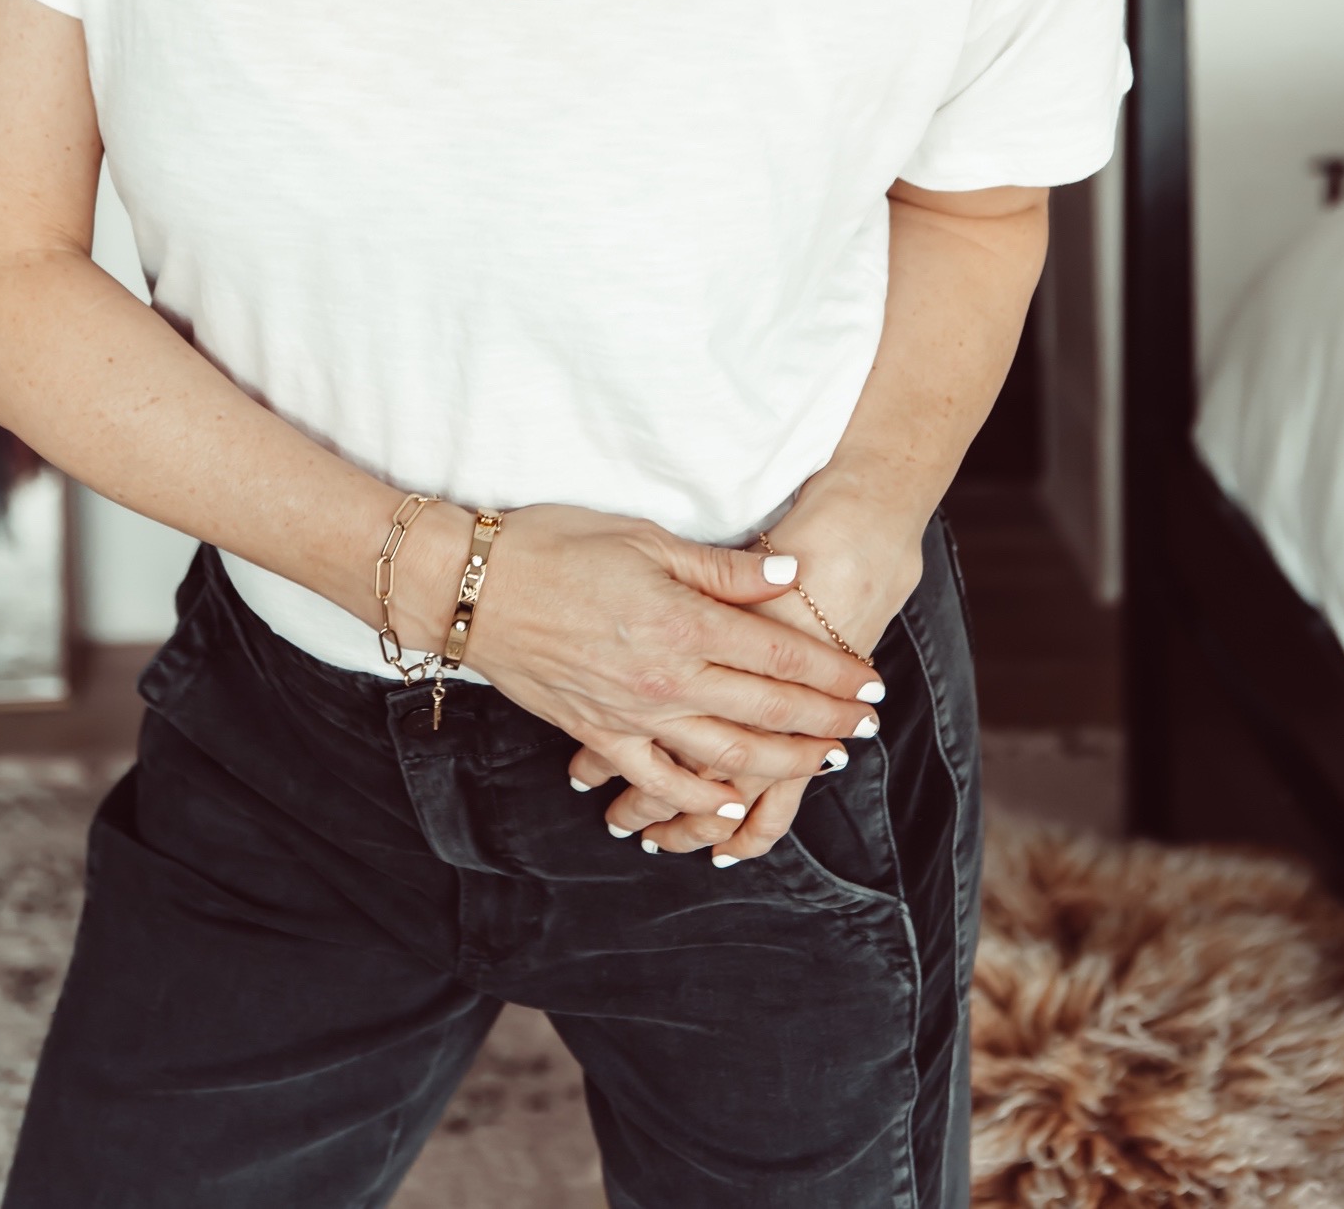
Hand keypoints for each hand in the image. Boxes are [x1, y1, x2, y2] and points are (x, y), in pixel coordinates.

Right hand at [393, 500, 882, 816]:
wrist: (472, 589)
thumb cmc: (555, 546)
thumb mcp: (644, 538)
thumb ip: (722, 568)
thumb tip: (789, 577)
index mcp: (683, 622)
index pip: (780, 656)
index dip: (832, 673)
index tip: (871, 684)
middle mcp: (667, 679)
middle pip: (767, 710)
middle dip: (826, 720)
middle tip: (867, 727)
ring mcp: (633, 715)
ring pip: (726, 754)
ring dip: (781, 762)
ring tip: (822, 762)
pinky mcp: (599, 736)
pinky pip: (660, 780)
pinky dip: (699, 798)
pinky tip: (729, 806)